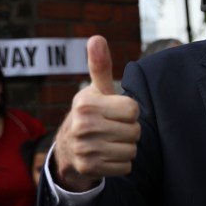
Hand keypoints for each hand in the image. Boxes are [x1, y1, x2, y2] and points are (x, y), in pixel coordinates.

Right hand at [53, 36, 140, 191]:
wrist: (69, 148)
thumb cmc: (92, 113)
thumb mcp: (97, 90)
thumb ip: (100, 66)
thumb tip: (97, 38)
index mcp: (86, 104)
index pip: (134, 110)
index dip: (129, 112)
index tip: (115, 112)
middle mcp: (82, 126)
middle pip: (135, 132)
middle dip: (129, 131)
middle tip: (113, 129)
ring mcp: (84, 149)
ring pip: (132, 150)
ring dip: (126, 148)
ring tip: (110, 142)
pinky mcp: (89, 168)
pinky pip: (125, 167)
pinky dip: (121, 164)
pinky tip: (107, 156)